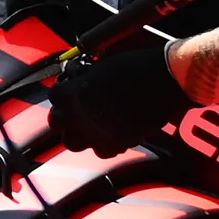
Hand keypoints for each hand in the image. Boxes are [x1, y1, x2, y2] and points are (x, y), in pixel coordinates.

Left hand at [45, 34, 179, 151]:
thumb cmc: (136, 67)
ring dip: (78, 134)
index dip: (62, 94)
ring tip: (91, 125)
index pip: (53, 97)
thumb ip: (83, 79)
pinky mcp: (116, 143)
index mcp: (73, 93)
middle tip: (75, 110)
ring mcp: (96, 132)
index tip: (69, 92)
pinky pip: (100, 151)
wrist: (165, 80)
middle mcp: (79, 116)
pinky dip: (103, 144)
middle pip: (56, 123)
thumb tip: (76, 81)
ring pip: (72, 142)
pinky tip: (112, 133)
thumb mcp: (101, 67)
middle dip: (64, 116)